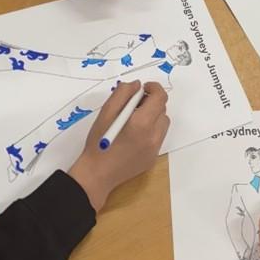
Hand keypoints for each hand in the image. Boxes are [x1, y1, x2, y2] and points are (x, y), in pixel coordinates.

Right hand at [68, 80, 168, 211]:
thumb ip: (122, 94)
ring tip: (133, 121)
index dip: (153, 88)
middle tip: (133, 105)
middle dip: (151, 102)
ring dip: (152, 117)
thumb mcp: (106, 112)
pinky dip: (150, 131)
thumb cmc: (98, 142)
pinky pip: (158, 137)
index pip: (160, 98)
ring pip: (162, 123)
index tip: (143, 88)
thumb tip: (137, 85)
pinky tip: (133, 136)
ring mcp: (154, 149)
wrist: (96, 174)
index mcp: (141, 123)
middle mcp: (153, 136)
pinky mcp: (152, 158)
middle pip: (162, 110)